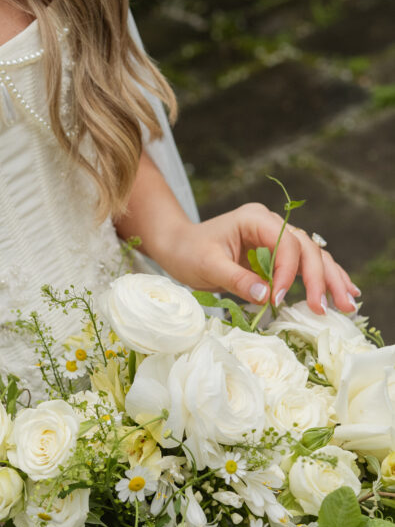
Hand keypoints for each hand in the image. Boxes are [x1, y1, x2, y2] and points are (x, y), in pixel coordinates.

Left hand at [164, 203, 358, 315]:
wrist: (178, 247)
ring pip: (313, 256)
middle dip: (321, 278)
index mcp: (255, 219)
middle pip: (307, 248)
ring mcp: (276, 238)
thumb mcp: (207, 267)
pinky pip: (305, 265)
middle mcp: (271, 224)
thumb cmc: (188, 252)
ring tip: (348, 303)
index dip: (288, 272)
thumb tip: (267, 296)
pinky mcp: (277, 254)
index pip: (285, 243)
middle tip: (329, 307)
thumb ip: (237, 280)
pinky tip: (343, 291)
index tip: (280, 299)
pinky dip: (323, 278)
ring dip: (331, 280)